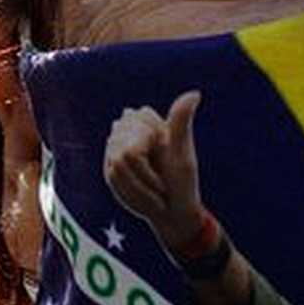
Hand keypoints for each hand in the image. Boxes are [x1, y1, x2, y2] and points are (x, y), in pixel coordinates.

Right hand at [102, 91, 205, 251]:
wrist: (172, 210)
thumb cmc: (182, 181)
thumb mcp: (183, 153)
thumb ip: (180, 123)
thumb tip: (194, 94)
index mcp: (148, 120)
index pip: (140, 135)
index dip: (153, 158)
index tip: (167, 161)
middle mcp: (127, 128)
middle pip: (126, 154)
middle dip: (146, 177)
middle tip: (161, 185)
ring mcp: (114, 147)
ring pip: (118, 167)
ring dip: (139, 187)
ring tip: (154, 191)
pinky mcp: (109, 165)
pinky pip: (113, 177)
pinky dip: (131, 192)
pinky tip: (143, 195)